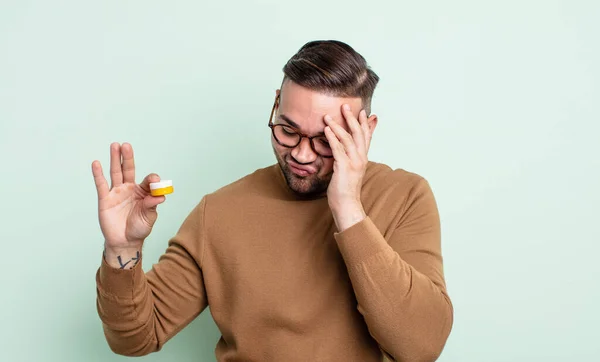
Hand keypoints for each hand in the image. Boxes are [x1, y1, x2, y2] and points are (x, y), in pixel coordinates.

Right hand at [92, 143, 165, 254]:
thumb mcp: (149, 218)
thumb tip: (160, 196)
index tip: (154, 180)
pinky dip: (98, 174)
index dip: (151, 179)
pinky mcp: (105, 199)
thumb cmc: (139, 228)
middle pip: (128, 170)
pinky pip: (101, 185)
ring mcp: (117, 193)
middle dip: (128, 158)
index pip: (147, 181)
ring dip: (115, 159)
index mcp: (143, 193)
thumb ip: (152, 206)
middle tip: (126, 145)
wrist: (125, 242)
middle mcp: (130, 189)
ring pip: (115, 173)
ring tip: (115, 145)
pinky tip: (96, 163)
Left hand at [324, 104, 373, 230]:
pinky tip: (327, 129)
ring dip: (338, 125)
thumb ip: (348, 158)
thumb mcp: (349, 171)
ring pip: (348, 138)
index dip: (365, 123)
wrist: (347, 205)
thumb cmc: (345, 190)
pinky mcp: (344, 167)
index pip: (366, 137)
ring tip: (328, 116)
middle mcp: (361, 158)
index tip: (362, 111)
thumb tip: (343, 151)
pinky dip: (332, 137)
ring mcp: (354, 162)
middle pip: (359, 133)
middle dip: (352, 119)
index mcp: (363, 158)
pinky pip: (338, 148)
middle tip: (345, 106)